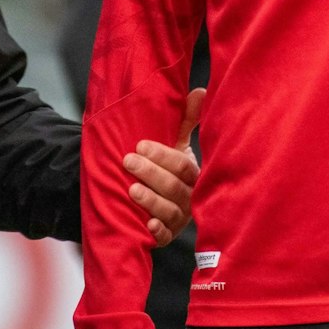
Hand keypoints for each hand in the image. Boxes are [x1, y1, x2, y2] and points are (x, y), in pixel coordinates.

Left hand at [124, 88, 203, 245]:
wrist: (146, 194)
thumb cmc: (164, 165)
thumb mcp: (175, 142)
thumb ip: (186, 119)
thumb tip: (200, 91)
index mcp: (193, 174)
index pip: (182, 165)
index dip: (162, 155)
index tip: (140, 144)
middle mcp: (189, 197)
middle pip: (175, 188)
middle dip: (151, 174)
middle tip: (128, 161)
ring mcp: (179, 218)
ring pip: (170, 212)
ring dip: (151, 200)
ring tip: (131, 189)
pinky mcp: (166, 235)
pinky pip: (165, 237)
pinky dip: (157, 232)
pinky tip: (147, 225)